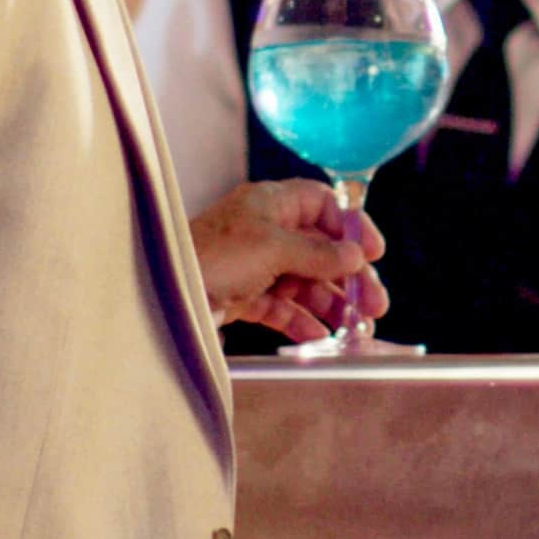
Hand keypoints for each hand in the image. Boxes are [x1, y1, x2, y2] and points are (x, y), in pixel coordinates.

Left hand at [189, 179, 387, 340]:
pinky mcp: (244, 295)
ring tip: (356, 328)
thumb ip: (317, 252)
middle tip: (374, 304)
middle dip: (350, 277)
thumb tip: (355, 256)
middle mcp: (265, 231)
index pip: (322, 204)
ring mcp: (255, 265)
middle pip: (320, 249)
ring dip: (333, 304)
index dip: (350, 226)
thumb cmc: (211, 256)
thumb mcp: (272, 247)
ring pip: (305, 282)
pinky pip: (283, 307)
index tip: (372, 253)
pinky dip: (303, 321)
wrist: (164, 295)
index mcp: (270, 203)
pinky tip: (321, 335)